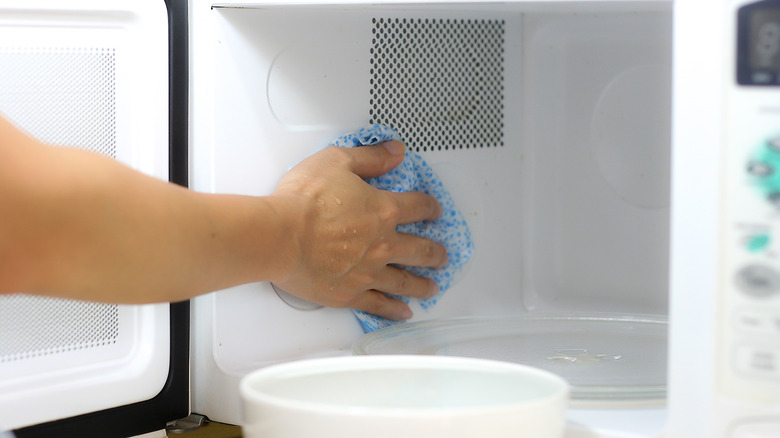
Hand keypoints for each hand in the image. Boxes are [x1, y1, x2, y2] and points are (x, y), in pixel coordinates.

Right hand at [270, 141, 447, 319]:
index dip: (431, 208)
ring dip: (422, 284)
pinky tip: (404, 312)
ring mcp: (368, 273)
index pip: (418, 207)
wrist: (278, 236)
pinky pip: (379, 305)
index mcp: (383, 210)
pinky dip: (394, 310)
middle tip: (442, 256)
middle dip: (435, 253)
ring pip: (405, 281)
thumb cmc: (302, 200)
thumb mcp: (336, 161)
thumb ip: (370, 157)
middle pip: (421, 250)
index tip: (435, 212)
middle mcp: (383, 244)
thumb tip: (395, 151)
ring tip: (432, 287)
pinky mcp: (349, 294)